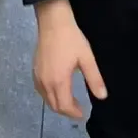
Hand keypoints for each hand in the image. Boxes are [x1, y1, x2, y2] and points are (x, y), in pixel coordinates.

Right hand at [32, 0, 104, 118]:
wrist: (53, 23)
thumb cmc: (71, 40)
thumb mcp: (87, 59)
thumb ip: (94, 79)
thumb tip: (102, 97)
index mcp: (59, 81)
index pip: (64, 106)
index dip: (74, 113)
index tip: (83, 114)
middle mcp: (45, 82)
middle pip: (54, 105)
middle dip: (66, 111)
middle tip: (78, 110)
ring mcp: (38, 77)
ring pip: (46, 99)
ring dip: (58, 104)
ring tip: (70, 102)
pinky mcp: (35, 71)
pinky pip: (41, 91)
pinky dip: (50, 96)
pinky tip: (58, 91)